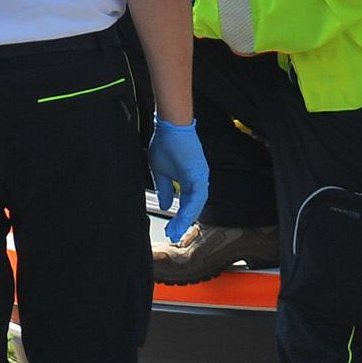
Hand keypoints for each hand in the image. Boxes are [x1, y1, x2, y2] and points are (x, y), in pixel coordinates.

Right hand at [147, 117, 209, 243]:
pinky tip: (183, 217)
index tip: (171, 230)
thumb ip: (165, 190)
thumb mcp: (161, 172)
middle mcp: (198, 180)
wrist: (169, 126)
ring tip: (176, 230)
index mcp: (189, 180)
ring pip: (197, 203)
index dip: (180, 217)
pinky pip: (198, 194)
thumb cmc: (165, 144)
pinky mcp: (199, 172)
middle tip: (174, 235)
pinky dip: (191, 207)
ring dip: (187, 218)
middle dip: (183, 222)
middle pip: (193, 206)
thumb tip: (166, 205)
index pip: (187, 203)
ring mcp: (200, 176)